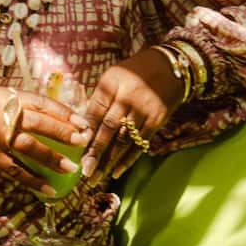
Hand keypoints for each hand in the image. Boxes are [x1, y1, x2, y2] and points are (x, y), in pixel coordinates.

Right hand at [0, 88, 90, 195]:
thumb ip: (16, 105)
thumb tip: (47, 116)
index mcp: (5, 95)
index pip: (41, 102)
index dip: (64, 112)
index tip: (81, 121)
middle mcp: (1, 113)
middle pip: (39, 122)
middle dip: (64, 133)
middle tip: (83, 141)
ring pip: (30, 147)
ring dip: (53, 158)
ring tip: (72, 168)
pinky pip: (16, 170)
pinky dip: (33, 180)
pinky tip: (48, 188)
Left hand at [80, 48, 184, 179]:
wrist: (171, 68)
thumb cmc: (134, 74)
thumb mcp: (113, 77)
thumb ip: (99, 100)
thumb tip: (82, 128)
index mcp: (112, 83)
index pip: (95, 110)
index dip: (85, 130)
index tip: (74, 148)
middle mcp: (128, 97)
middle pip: (108, 128)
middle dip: (95, 151)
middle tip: (84, 171)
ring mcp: (144, 111)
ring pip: (123, 140)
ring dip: (109, 161)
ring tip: (96, 177)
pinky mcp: (156, 121)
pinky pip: (140, 144)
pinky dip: (128, 160)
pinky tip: (116, 171)